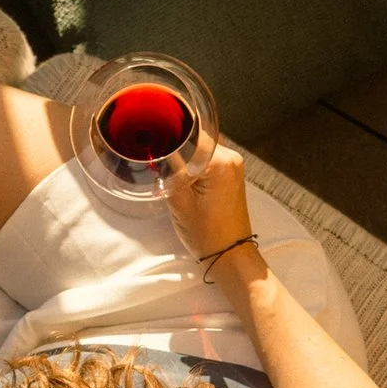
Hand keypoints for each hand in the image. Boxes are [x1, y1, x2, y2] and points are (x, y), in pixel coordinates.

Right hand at [166, 141, 255, 269]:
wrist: (229, 254)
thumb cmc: (207, 234)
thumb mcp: (179, 201)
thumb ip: (168, 171)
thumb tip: (157, 150)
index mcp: (220, 162)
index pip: (190, 133)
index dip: (169, 134)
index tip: (152, 140)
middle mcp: (231, 158)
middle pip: (197, 137)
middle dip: (177, 145)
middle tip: (158, 157)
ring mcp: (234, 165)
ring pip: (202, 148)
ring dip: (186, 155)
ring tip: (169, 168)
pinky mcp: (231, 174)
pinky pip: (209, 158)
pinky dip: (195, 163)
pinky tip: (183, 175)